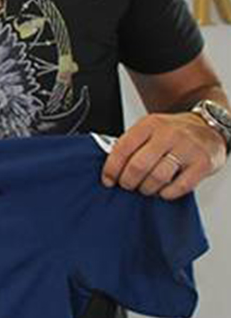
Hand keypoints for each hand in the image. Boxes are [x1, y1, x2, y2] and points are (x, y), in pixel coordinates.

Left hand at [102, 112, 228, 199]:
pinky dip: (166, 193)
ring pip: (158, 177)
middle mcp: (168, 134)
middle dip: (128, 181)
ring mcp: (187, 148)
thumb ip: (132, 144)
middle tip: (127, 186)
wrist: (208, 128)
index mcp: (150, 124)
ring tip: (145, 188)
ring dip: (146, 189)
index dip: (112, 168)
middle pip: (138, 166)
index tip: (108, 180)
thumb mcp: (150, 129)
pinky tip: (163, 191)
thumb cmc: (174, 133)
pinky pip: (179, 186)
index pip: (123, 148)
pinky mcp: (203, 163)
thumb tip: (110, 169)